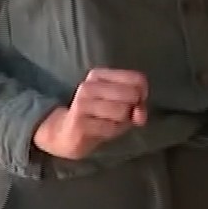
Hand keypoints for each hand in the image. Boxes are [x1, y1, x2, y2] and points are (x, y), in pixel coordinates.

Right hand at [32, 68, 148, 159]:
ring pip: (122, 111)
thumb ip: (136, 106)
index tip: (135, 103)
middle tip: (122, 116)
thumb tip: (140, 115)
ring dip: (122, 122)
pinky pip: (111, 128)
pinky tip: (102, 131)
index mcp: (98, 75)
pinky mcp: (79, 123)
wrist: (64, 134)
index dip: (143, 94)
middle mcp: (88, 86)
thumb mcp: (120, 106)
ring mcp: (82, 104)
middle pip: (131, 93)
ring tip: (110, 123)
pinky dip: (113, 132)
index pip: (137, 78)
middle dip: (133, 109)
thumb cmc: (97, 117)